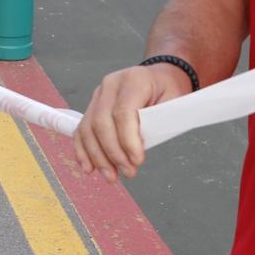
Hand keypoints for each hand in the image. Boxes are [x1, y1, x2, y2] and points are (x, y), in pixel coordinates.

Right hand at [73, 63, 192, 182]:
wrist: (158, 78)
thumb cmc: (167, 89)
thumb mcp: (173, 101)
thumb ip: (158, 121)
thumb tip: (142, 146)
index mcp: (133, 80)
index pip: (123, 112)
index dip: (128, 140)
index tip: (137, 161)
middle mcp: (110, 85)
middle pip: (101, 122)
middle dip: (113, 152)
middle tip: (128, 172)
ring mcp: (98, 95)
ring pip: (88, 128)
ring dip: (97, 156)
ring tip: (111, 176)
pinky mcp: (92, 106)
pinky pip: (81, 130)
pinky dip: (83, 150)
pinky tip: (89, 167)